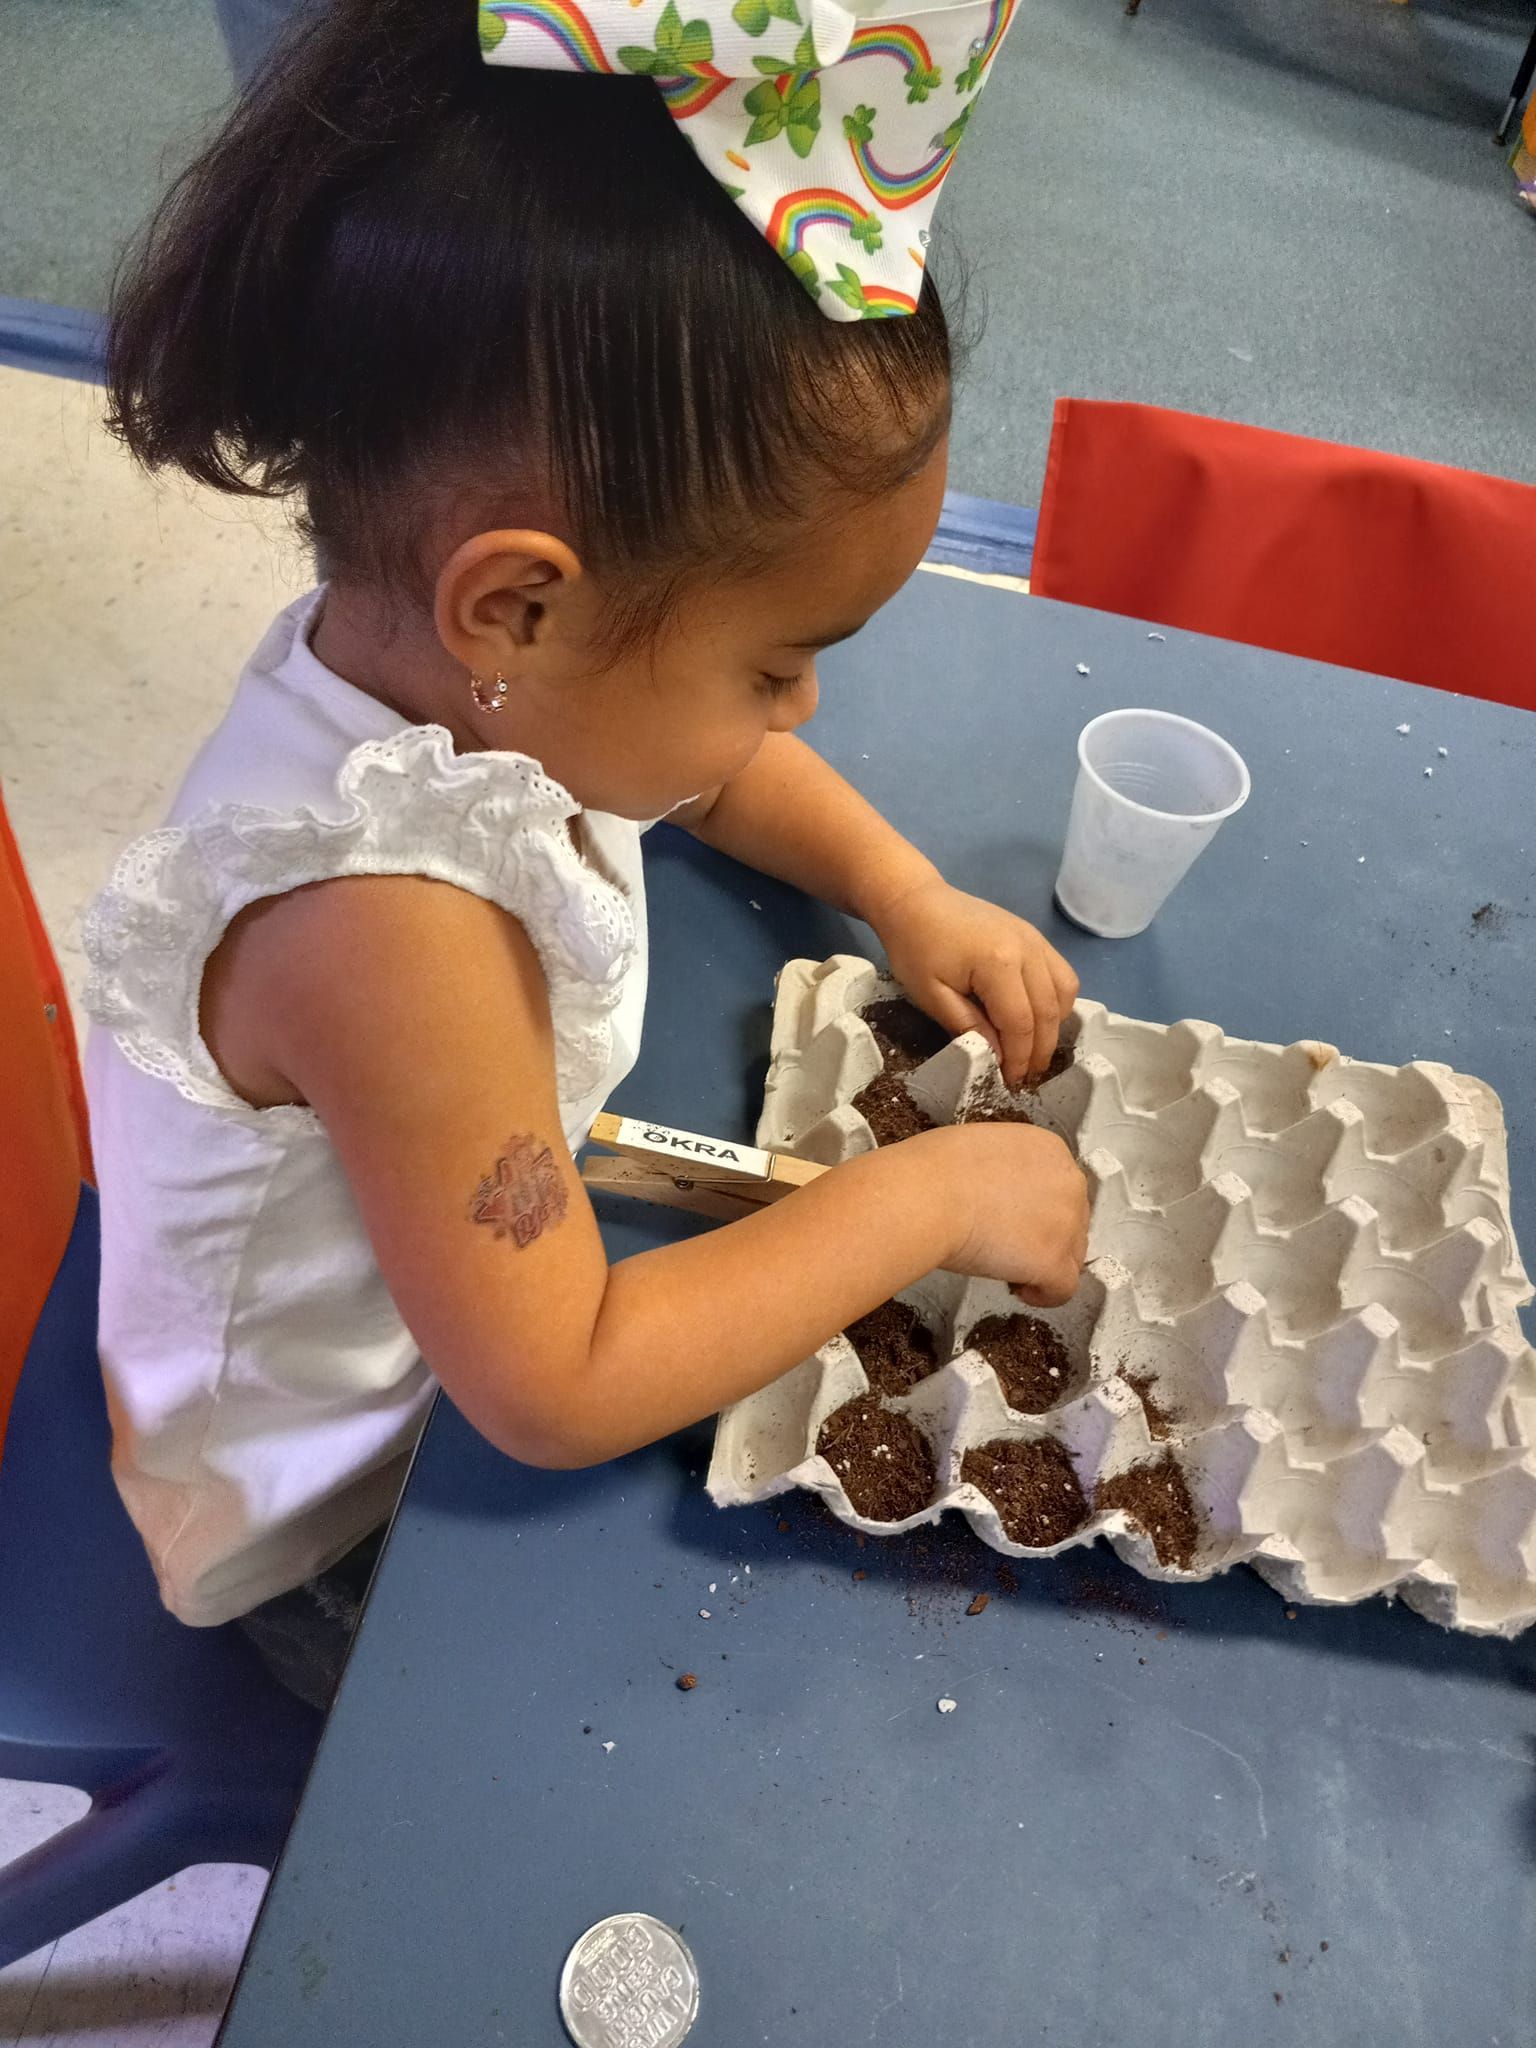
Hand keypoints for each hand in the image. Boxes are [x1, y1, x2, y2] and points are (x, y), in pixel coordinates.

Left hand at [871, 878, 1079, 1089]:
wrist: (916, 901)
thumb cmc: (915, 948)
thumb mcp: (932, 995)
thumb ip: (968, 1027)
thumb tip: (999, 1060)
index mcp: (998, 963)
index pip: (1020, 1023)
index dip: (1018, 1058)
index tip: (1009, 1083)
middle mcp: (1028, 949)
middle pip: (1048, 1012)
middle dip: (1039, 1051)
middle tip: (1024, 1078)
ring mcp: (1036, 939)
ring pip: (1065, 993)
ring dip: (1053, 1028)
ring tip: (1031, 1051)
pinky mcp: (1036, 937)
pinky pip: (1062, 975)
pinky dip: (1057, 1003)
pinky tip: (1036, 1019)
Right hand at [921, 1123, 1089, 1304]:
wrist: (928, 1195)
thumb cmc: (935, 1169)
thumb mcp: (980, 1150)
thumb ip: (1003, 1171)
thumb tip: (994, 1192)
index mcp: (1049, 1150)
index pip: (1059, 1188)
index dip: (1037, 1209)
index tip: (1015, 1220)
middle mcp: (1068, 1183)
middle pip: (1072, 1221)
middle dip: (1045, 1237)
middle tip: (1011, 1247)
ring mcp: (1066, 1225)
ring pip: (1072, 1255)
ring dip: (1045, 1264)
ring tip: (1010, 1270)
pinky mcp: (1054, 1262)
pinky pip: (1063, 1289)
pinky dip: (1045, 1295)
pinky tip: (1022, 1291)